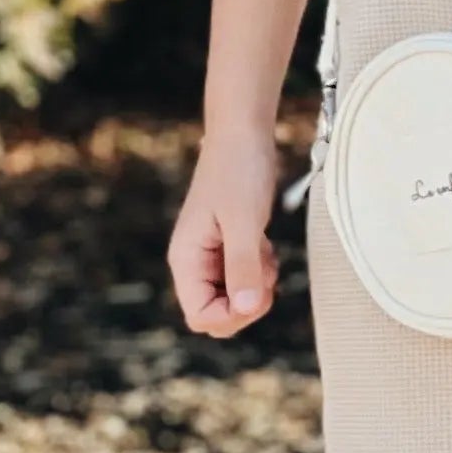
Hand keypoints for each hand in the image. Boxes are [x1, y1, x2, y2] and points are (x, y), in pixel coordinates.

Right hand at [170, 125, 284, 335]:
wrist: (243, 135)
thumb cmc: (239, 171)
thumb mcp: (244, 221)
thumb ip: (243, 266)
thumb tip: (246, 309)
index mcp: (185, 259)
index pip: (201, 317)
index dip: (233, 315)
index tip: (258, 289)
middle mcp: (194, 262)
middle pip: (218, 314)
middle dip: (248, 304)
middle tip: (265, 271)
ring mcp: (211, 255)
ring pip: (234, 298)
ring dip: (257, 285)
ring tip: (265, 253)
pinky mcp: (228, 246)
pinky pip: (244, 277)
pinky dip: (260, 270)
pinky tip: (265, 245)